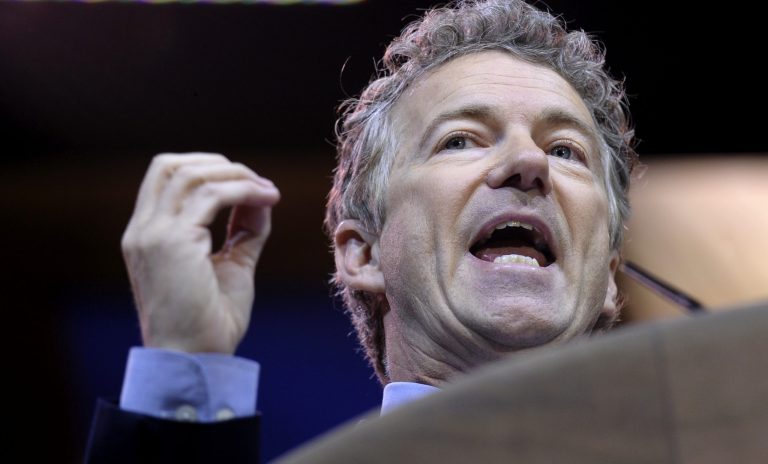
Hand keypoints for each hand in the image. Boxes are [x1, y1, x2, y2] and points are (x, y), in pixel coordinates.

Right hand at [121, 153, 279, 353]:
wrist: (195, 361)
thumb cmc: (211, 322)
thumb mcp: (231, 265)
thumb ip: (243, 230)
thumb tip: (263, 197)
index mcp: (147, 235)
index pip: (165, 178)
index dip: (207, 170)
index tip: (248, 184)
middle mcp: (142, 230)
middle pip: (170, 165)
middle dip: (218, 165)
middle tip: (257, 182)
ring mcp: (152, 233)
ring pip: (190, 174)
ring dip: (236, 175)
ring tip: (267, 191)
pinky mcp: (172, 241)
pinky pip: (210, 195)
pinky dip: (243, 190)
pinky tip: (267, 199)